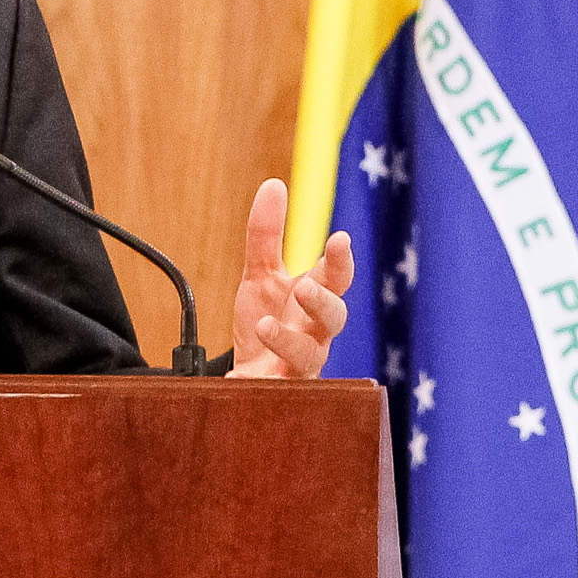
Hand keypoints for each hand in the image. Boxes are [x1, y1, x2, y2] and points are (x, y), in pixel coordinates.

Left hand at [229, 178, 354, 379]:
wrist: (252, 374)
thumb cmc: (267, 320)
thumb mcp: (260, 276)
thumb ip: (266, 235)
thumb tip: (274, 184)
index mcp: (314, 300)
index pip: (336, 278)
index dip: (340, 261)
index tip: (339, 239)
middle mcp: (314, 333)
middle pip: (333, 319)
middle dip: (322, 302)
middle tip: (304, 287)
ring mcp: (298, 366)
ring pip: (308, 358)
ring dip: (288, 341)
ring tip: (263, 327)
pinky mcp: (276, 393)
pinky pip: (271, 394)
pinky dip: (251, 384)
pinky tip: (236, 379)